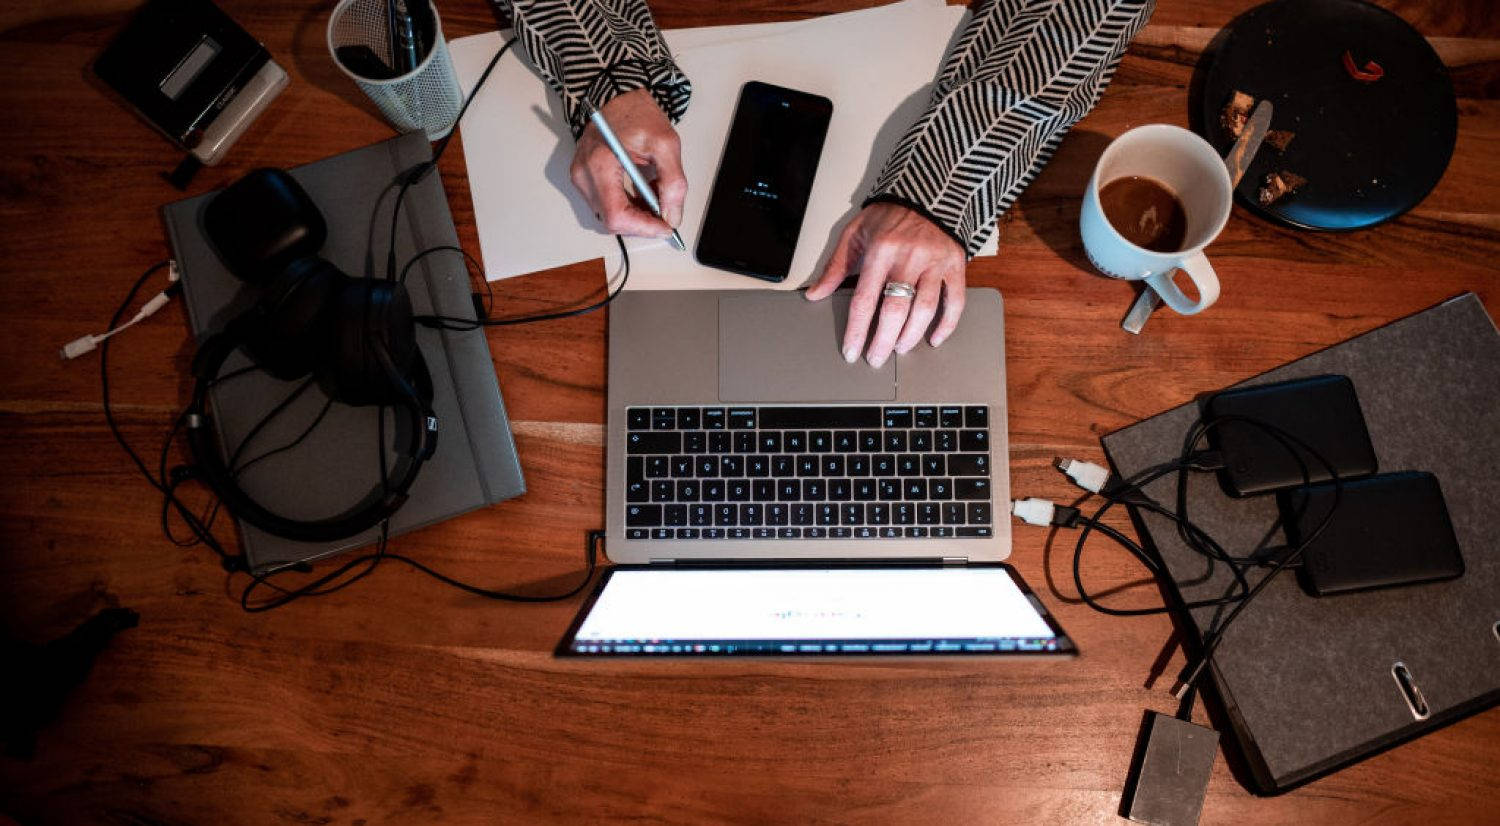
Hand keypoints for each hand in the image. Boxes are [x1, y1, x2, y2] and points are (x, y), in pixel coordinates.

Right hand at [570, 88, 686, 238]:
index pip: (616, 215)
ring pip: (609, 215)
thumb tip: (672, 215)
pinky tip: (642, 190)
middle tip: (665, 212)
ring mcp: (581, 177)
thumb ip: (672, 183)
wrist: (617, 95)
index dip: (643, 228)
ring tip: (655, 193)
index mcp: (599, 163)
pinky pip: (606, 204)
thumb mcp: (665, 144)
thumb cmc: (635, 112)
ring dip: (636, 213)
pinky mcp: (584, 178)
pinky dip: (627, 204)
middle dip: (642, 221)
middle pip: (612, 220)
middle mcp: (584, 174)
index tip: (665, 227)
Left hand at [804, 203, 966, 366]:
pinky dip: (946, 324)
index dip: (857, 330)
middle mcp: (909, 257)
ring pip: (925, 309)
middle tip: (875, 359)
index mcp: (880, 251)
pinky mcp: (955, 264)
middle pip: (896, 310)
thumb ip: (836, 266)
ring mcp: (935, 262)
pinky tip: (934, 339)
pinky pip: (955, 301)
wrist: (927, 193)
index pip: (865, 299)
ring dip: (911, 335)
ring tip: (899, 349)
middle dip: (883, 341)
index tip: (851, 351)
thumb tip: (814, 294)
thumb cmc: (888, 216)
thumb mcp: (855, 233)